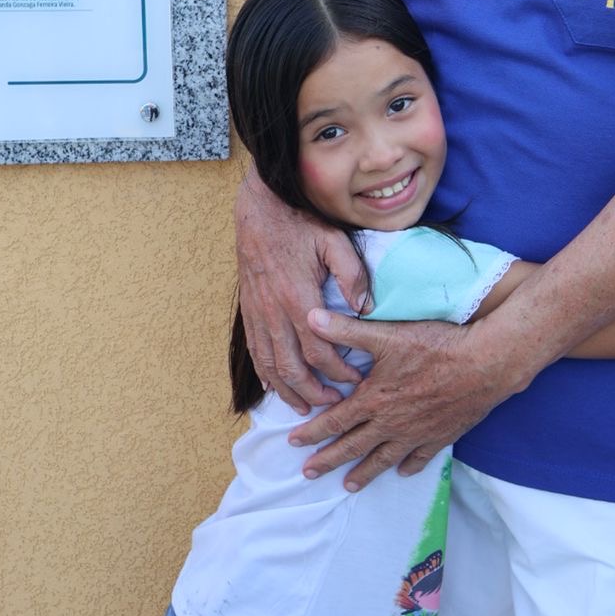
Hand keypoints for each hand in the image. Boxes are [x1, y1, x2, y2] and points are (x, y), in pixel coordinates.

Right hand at [235, 169, 368, 413]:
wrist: (258, 209)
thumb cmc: (299, 223)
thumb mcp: (334, 240)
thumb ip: (352, 274)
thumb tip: (366, 307)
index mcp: (298, 298)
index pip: (320, 351)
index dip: (338, 372)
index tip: (355, 381)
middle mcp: (274, 312)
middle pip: (292, 368)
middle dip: (313, 392)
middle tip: (333, 405)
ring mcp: (258, 313)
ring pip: (270, 365)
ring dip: (287, 390)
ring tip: (304, 406)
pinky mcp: (248, 310)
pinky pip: (254, 351)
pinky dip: (263, 373)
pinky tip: (272, 387)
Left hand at [289, 309, 513, 488]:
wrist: (485, 363)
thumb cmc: (437, 346)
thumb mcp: (387, 334)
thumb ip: (347, 329)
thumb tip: (310, 319)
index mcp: (374, 400)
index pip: (334, 420)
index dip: (312, 431)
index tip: (293, 442)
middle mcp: (391, 423)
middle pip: (353, 447)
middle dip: (328, 460)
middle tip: (308, 473)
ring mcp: (416, 434)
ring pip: (383, 459)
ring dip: (363, 473)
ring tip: (348, 486)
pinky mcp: (440, 436)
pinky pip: (419, 458)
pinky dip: (407, 466)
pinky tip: (400, 472)